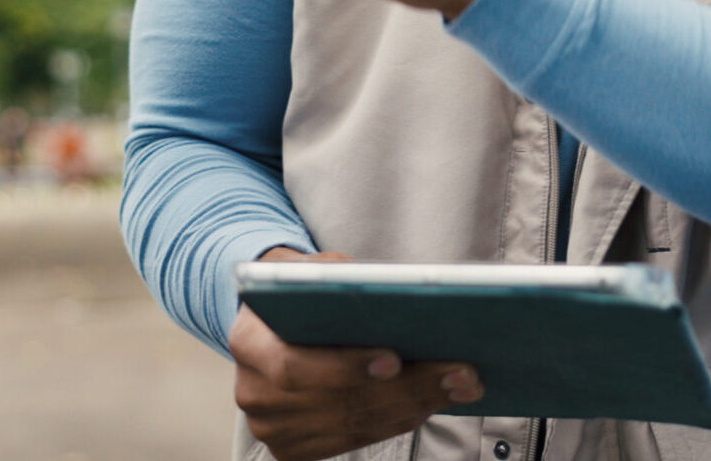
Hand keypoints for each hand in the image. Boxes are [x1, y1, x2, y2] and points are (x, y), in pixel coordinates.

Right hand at [231, 248, 483, 460]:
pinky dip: (397, 420)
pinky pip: (354, 440)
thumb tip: (398, 293)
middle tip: (460, 371)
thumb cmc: (302, 288)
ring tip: (462, 384)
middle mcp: (253, 394)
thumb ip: (338, 278)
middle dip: (406, 388)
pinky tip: (433, 400)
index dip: (345, 368)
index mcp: (248, 343)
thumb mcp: (312, 268)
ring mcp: (272, 428)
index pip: (293, 367)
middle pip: (335, 403)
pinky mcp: (294, 449)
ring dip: (415, 406)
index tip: (396, 359)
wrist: (273, 320)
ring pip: (354, 426)